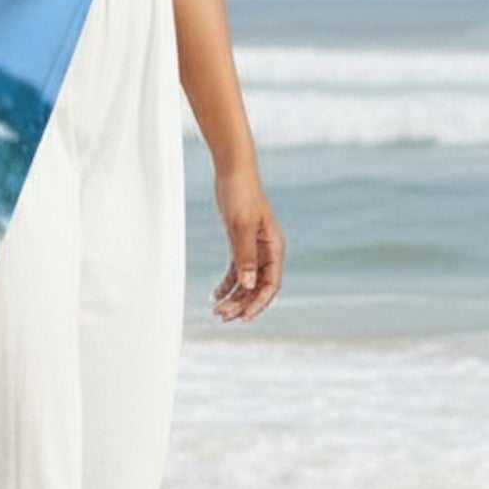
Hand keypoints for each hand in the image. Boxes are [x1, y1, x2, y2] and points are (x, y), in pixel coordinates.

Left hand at [211, 165, 282, 321]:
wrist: (232, 171)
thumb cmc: (241, 194)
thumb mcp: (241, 226)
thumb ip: (245, 256)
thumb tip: (248, 285)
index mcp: (274, 247)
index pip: (271, 284)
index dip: (259, 303)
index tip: (244, 318)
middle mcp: (267, 251)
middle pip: (257, 287)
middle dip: (241, 303)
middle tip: (222, 316)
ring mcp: (254, 248)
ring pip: (246, 281)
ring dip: (233, 297)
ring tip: (216, 310)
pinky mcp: (240, 244)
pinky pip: (235, 270)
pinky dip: (226, 283)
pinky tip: (214, 294)